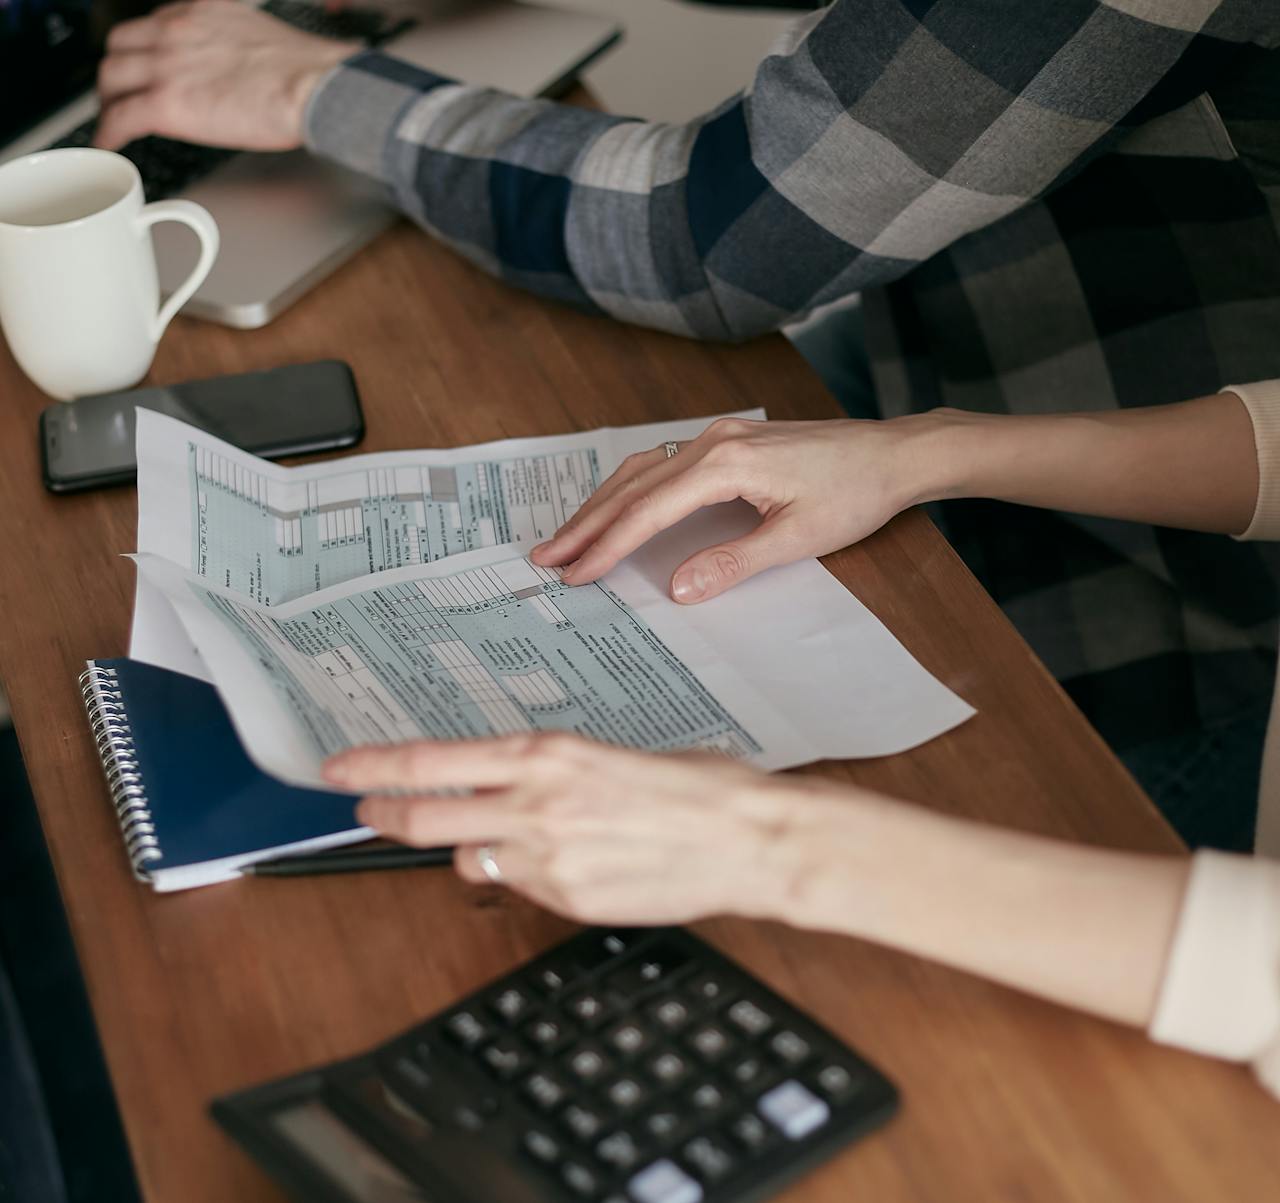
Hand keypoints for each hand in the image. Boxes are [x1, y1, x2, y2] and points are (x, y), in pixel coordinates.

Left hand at [94, 0, 356, 150]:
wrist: (312, 86)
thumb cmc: (303, 71)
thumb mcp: (258, 35)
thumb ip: (234, 45)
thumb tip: (239, 72)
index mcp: (199, 12)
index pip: (152, 25)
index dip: (143, 49)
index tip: (146, 65)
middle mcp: (175, 31)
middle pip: (120, 46)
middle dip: (116, 71)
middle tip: (121, 93)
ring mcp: (166, 65)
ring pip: (111, 78)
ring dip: (108, 100)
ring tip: (113, 119)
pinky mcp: (167, 103)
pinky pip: (121, 116)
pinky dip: (108, 131)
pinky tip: (109, 142)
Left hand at [324, 733, 828, 924]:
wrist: (747, 839)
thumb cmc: (699, 788)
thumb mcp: (613, 756)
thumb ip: (555, 773)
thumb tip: (522, 784)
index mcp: (548, 754)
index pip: (434, 761)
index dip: (377, 767)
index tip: (343, 768)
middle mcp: (536, 803)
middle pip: (425, 815)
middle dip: (385, 813)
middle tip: (367, 808)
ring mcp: (548, 858)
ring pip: (469, 857)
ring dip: (472, 846)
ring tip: (507, 838)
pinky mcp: (567, 900)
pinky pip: (520, 889)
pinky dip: (523, 877)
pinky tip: (565, 864)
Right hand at [530, 415, 939, 603]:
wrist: (892, 454)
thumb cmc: (854, 493)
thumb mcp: (798, 537)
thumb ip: (733, 562)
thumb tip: (677, 588)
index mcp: (725, 464)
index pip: (649, 510)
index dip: (608, 545)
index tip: (577, 574)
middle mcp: (712, 441)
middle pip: (632, 486)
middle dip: (587, 524)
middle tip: (548, 558)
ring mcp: (717, 436)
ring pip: (641, 470)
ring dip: (601, 504)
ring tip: (568, 538)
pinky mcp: (727, 442)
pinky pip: (662, 463)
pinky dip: (630, 489)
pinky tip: (616, 507)